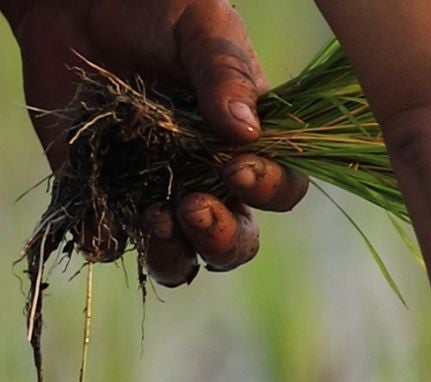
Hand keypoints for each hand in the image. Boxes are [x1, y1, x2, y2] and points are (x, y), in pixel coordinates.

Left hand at [6, 0, 306, 281]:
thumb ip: (226, 73)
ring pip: (182, 258)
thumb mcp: (203, 26)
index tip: (238, 170)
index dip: (267, 190)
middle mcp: (210, 183)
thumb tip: (245, 132)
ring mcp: (159, 193)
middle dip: (222, 238)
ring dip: (174, 255)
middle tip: (193, 208)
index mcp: (249, 148)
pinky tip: (101, 227)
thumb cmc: (155, 9)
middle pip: (236, 242)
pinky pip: (110, 240)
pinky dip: (105, 243)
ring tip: (155, 221)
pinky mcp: (105, 194)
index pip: (279, 190)